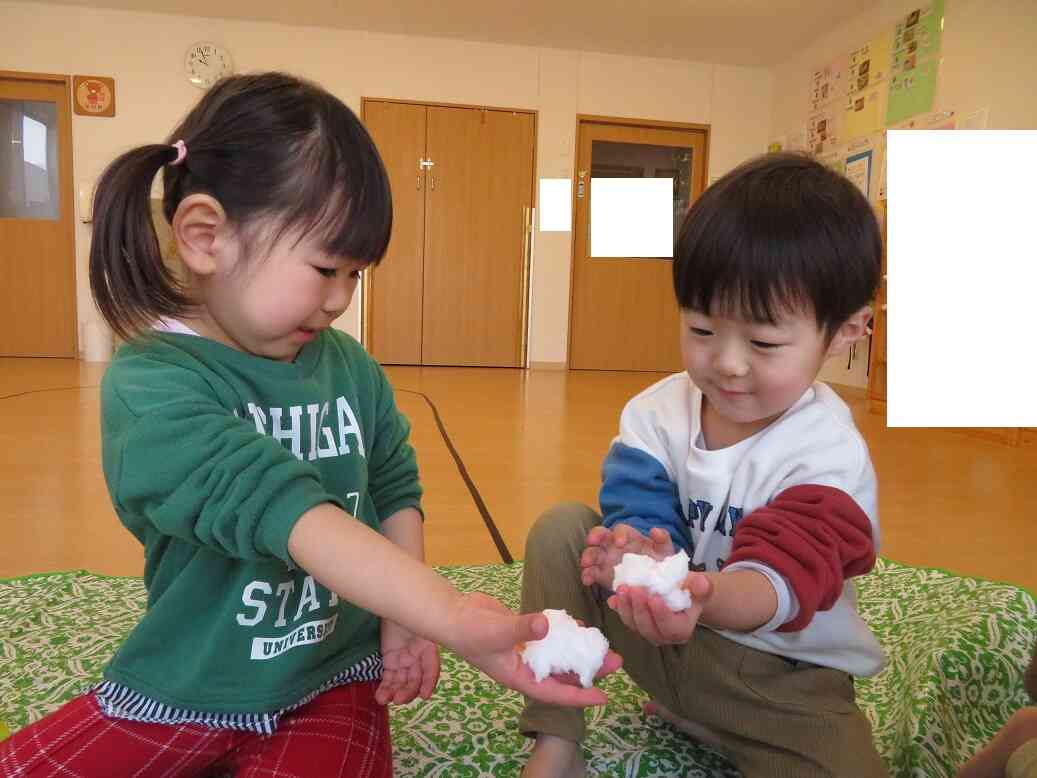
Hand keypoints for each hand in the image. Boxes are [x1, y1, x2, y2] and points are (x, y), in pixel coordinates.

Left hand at [375, 619, 440, 704]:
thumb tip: (424, 649)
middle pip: (415, 679)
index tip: (425, 696)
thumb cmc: (407, 612)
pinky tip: (380, 696)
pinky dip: (385, 688)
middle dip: (408, 691)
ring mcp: (403, 660)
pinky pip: (389, 677)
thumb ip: (421, 637)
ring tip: (383, 699)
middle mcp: (418, 657)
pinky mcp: (390, 661)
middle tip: (398, 699)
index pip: (431, 669)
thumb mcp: (417, 623)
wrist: (390, 604)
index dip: (429, 682)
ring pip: (401, 681)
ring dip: (394, 692)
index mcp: (428, 648)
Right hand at [448, 592, 621, 706]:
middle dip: (589, 669)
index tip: (605, 696)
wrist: (452, 614)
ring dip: (579, 650)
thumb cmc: (470, 631)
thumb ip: (522, 628)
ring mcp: (525, 651)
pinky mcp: (524, 634)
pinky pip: (550, 638)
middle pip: (563, 674)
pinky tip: (579, 626)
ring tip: (603, 644)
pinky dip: (565, 633)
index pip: (555, 693)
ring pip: (558, 656)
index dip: (580, 696)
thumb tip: (547, 624)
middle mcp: (526, 668)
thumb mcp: (497, 632)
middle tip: (615, 660)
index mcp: (519, 677)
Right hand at [580, 524, 674, 588]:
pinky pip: (590, 572)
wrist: (654, 583)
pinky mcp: (600, 574)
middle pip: (599, 534)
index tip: (620, 543)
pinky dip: (587, 575)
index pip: (620, 529)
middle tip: (592, 541)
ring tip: (586, 564)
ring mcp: (605, 559)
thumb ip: (662, 540)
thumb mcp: (664, 551)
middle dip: (594, 536)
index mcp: (628, 536)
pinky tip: (588, 581)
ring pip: (592, 552)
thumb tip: (655, 530)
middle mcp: (612, 544)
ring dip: (587, 556)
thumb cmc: (658, 562)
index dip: (619, 534)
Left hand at [608, 572, 712, 645]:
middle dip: (639, 609)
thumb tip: (701, 583)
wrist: (679, 592)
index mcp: (682, 631)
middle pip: (648, 628)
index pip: (671, 628)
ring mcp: (647, 631)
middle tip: (633, 589)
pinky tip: (613, 598)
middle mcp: (663, 636)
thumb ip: (701, 586)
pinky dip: (618, 608)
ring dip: (625, 607)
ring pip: (633, 625)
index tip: (654, 598)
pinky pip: (625, 618)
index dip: (661, 615)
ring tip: (622, 589)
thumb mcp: (699, 587)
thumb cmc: (691, 591)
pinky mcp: (634, 623)